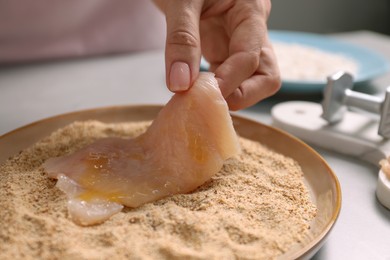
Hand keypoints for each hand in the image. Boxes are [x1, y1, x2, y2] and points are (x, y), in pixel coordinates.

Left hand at [153, 0, 280, 109]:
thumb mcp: (181, 2)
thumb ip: (182, 40)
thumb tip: (180, 83)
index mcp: (251, 9)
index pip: (252, 54)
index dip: (230, 80)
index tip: (203, 94)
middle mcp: (252, 29)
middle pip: (267, 75)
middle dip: (243, 94)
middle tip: (210, 103)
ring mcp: (240, 43)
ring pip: (253, 81)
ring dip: (231, 96)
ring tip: (201, 100)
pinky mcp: (225, 52)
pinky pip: (230, 79)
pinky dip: (217, 91)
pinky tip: (197, 93)